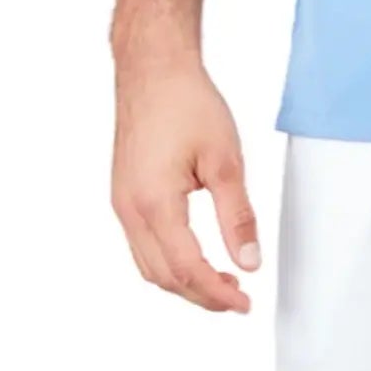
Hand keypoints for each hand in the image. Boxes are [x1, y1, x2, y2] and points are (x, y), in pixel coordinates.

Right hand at [110, 53, 262, 311]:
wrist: (153, 68)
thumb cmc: (186, 102)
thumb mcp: (224, 159)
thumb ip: (236, 214)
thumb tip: (249, 260)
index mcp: (154, 204)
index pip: (187, 269)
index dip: (217, 293)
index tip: (244, 302)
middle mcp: (130, 210)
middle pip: (164, 276)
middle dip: (201, 294)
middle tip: (237, 297)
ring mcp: (122, 203)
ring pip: (148, 265)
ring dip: (183, 280)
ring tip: (220, 280)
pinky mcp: (123, 193)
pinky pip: (141, 244)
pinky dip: (167, 261)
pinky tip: (193, 253)